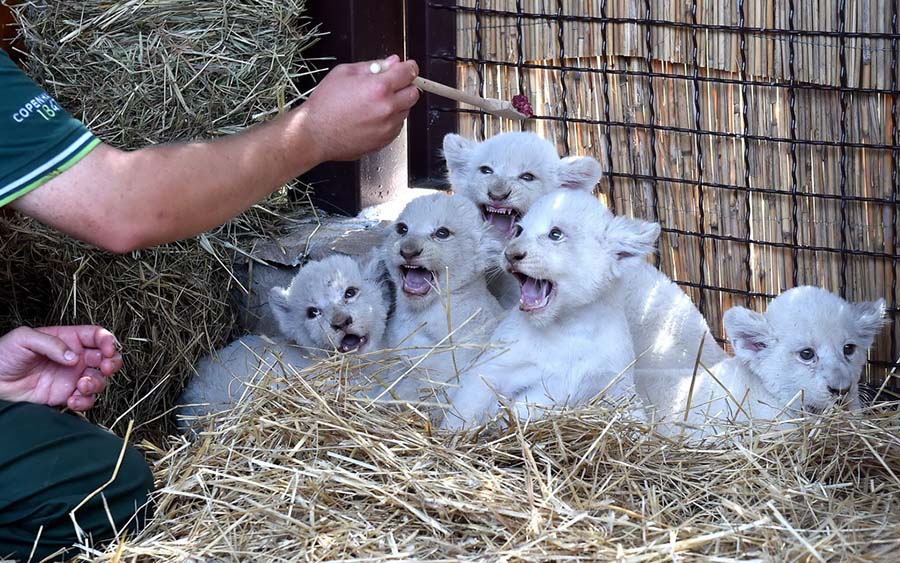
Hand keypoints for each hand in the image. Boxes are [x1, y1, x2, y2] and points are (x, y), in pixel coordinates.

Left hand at [0, 326, 122, 410]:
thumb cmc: (3, 355)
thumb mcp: (23, 338)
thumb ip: (51, 344)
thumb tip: (75, 357)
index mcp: (68, 339)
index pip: (97, 336)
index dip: (108, 341)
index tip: (108, 349)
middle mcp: (75, 358)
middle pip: (106, 358)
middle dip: (112, 363)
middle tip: (106, 368)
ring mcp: (71, 378)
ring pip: (100, 380)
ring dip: (97, 384)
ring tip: (81, 386)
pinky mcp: (65, 396)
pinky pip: (86, 400)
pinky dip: (85, 402)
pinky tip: (72, 400)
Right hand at [298, 54, 419, 161]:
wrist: (315, 133)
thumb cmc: (325, 104)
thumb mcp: (345, 73)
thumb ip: (373, 65)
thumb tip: (392, 62)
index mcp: (379, 88)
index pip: (409, 73)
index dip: (409, 67)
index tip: (408, 68)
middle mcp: (387, 108)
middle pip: (414, 93)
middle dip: (405, 87)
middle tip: (390, 86)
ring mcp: (388, 127)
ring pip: (405, 111)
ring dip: (396, 105)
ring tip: (373, 104)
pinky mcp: (385, 141)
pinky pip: (397, 127)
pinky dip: (390, 120)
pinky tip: (371, 118)